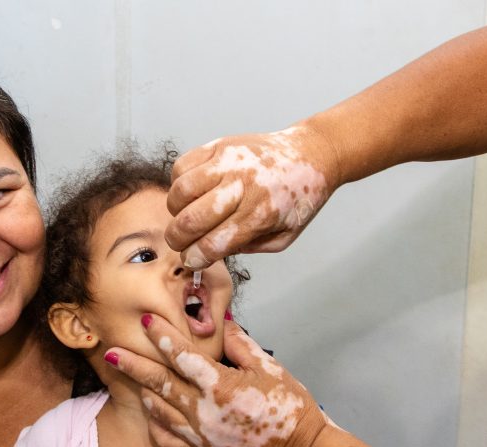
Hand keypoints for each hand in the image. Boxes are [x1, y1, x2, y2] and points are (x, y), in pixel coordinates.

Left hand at [106, 315, 329, 446]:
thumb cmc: (289, 405)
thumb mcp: (269, 366)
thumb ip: (239, 343)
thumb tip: (220, 322)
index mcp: (220, 386)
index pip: (182, 355)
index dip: (161, 336)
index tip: (145, 320)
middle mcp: (204, 411)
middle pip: (159, 383)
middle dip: (132, 365)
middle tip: (110, 352)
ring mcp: (200, 435)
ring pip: (159, 411)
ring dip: (144, 391)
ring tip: (132, 377)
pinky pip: (168, 441)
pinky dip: (156, 425)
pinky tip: (152, 412)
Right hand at [166, 124, 339, 266]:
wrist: (311, 154)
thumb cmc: (298, 197)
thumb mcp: (283, 237)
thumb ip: (248, 247)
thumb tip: (211, 251)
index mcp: (261, 213)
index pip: (213, 244)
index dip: (195, 258)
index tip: (191, 261)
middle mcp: (243, 185)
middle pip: (192, 220)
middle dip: (177, 240)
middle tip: (180, 244)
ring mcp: (228, 162)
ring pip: (181, 191)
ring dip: (174, 211)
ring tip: (184, 215)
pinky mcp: (218, 146)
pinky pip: (181, 166)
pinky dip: (177, 184)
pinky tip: (190, 193)